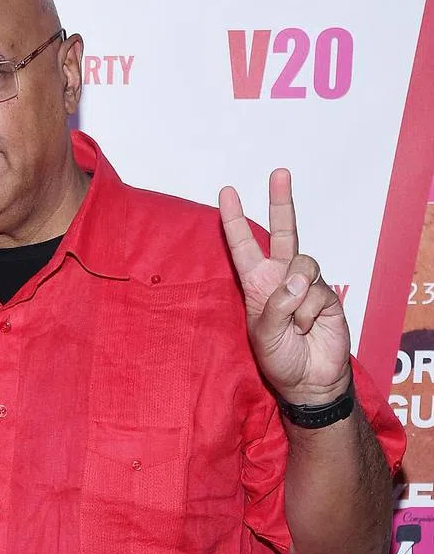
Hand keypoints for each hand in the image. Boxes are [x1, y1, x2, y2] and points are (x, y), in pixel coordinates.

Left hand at [219, 169, 350, 403]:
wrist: (309, 380)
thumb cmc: (279, 357)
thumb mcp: (262, 333)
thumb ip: (275, 305)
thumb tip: (297, 281)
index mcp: (256, 282)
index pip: (243, 245)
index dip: (234, 219)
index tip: (226, 191)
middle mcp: (281, 277)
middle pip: (284, 231)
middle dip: (281, 201)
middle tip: (279, 173)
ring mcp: (306, 284)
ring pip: (304, 264)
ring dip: (297, 295)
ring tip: (294, 322)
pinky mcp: (328, 295)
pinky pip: (318, 292)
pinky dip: (310, 312)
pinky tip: (308, 329)